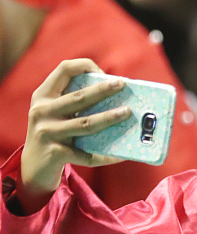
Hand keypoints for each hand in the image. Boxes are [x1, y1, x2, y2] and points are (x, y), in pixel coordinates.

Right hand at [21, 59, 129, 198]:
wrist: (33, 167)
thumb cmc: (53, 135)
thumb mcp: (55, 114)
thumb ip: (73, 103)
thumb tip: (116, 98)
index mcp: (43, 96)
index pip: (63, 70)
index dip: (84, 66)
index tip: (104, 73)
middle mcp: (42, 111)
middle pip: (78, 97)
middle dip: (102, 90)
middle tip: (122, 84)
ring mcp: (47, 133)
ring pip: (86, 123)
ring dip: (109, 118)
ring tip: (127, 113)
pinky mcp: (55, 153)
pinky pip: (88, 154)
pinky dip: (107, 155)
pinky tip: (122, 155)